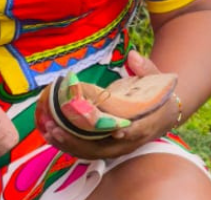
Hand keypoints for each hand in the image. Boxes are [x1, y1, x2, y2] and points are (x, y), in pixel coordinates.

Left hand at [36, 51, 178, 159]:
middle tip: (56, 127)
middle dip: (79, 141)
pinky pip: (86, 149)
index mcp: (145, 125)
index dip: (124, 132)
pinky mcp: (106, 147)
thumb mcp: (157, 80)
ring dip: (69, 143)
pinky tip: (51, 134)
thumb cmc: (157, 95)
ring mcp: (116, 147)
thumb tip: (132, 56)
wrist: (162, 114)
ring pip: (91, 152)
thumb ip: (145, 69)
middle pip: (104, 148)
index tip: (114, 130)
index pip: (134, 132)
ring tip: (48, 129)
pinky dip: (68, 144)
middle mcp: (129, 141)